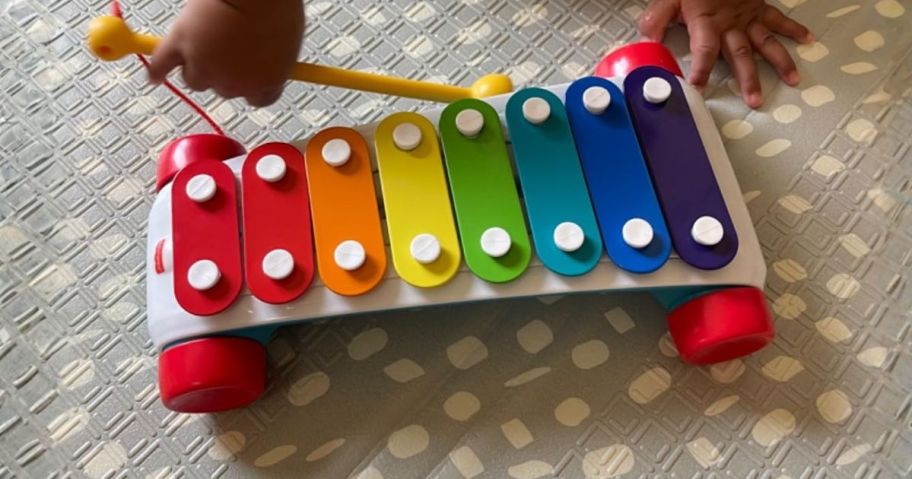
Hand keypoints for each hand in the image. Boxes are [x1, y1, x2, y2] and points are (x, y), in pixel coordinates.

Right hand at [147, 0, 303, 106]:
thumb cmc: (274, 7)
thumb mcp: (286, 41)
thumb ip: (274, 57)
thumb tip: (264, 57)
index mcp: (265, 83)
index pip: (257, 99)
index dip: (252, 84)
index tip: (250, 75)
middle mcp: (233, 83)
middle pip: (225, 89)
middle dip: (225, 72)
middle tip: (226, 50)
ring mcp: (205, 67)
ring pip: (195, 79)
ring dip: (196, 67)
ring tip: (200, 47)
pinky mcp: (180, 47)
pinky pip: (162, 64)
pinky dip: (158, 70)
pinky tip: (155, 76)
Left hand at [639, 0, 813, 107]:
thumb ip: (656, 21)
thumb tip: (646, 44)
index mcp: (706, 22)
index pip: (704, 51)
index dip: (701, 71)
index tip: (698, 90)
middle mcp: (730, 23)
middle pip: (740, 54)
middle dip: (747, 79)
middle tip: (754, 101)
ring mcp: (747, 17)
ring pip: (764, 42)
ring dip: (779, 62)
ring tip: (792, 81)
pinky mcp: (758, 8)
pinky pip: (778, 19)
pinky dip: (794, 28)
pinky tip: (808, 40)